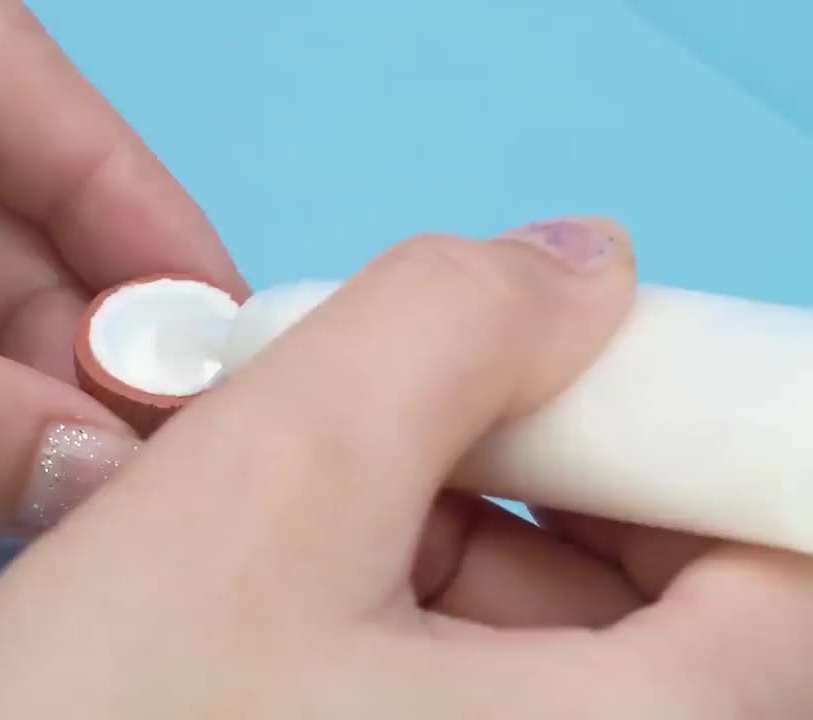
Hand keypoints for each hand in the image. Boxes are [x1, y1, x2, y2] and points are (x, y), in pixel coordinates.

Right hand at [0, 221, 812, 717]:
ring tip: (308, 486)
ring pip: (554, 637)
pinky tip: (296, 565)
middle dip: (541, 467)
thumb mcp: (267, 488)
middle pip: (674, 599)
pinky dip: (409, 592)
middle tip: (398, 408)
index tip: (564, 371)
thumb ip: (438, 330)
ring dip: (452, 520)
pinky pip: (469, 681)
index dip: (684, 434)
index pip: (783, 564)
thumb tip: (577, 266)